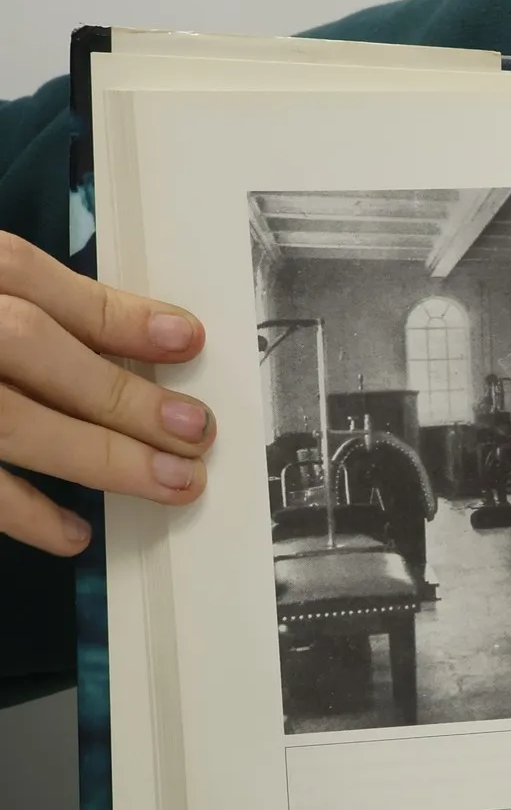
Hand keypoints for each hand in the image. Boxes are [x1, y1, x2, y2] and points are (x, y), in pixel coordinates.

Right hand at [0, 232, 213, 555]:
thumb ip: (18, 302)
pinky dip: (21, 510)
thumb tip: (139, 338)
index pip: (24, 277)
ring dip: (95, 455)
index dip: (111, 310)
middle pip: (25, 346)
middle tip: (193, 431)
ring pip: (5, 419)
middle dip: (118, 392)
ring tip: (170, 483)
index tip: (185, 338)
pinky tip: (71, 532)